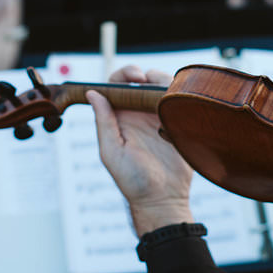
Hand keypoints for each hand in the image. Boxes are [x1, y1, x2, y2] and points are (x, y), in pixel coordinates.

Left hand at [86, 65, 194, 236]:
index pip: (117, 85)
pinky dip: (180, 95)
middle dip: (147, 73)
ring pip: (161, 89)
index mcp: (119, 118)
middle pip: (141, 82)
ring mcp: (158, 119)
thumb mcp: (112, 151)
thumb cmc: (133, 181)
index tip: (136, 75)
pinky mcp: (177, 125)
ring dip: (164, 82)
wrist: (164, 199)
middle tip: (150, 79)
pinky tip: (180, 100)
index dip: (124, 74)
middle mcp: (137, 115)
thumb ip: (104, 122)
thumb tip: (92, 93)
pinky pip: (178, 103)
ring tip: (167, 92)